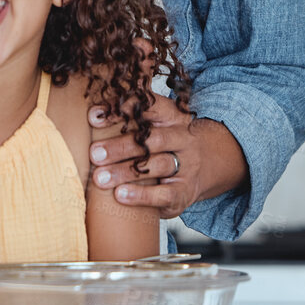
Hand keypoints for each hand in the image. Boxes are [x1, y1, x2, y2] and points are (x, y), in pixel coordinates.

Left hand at [87, 95, 245, 218]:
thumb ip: (131, 117)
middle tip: (93, 153)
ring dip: (126, 172)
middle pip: (152, 140)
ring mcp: (187, 166)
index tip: (94, 117)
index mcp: (172, 116)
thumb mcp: (157, 123)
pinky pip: (165, 194)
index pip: (149, 108)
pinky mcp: (185, 192)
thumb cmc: (168, 141)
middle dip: (120, 146)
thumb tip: (91, 112)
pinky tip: (120, 195)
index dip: (121, 111)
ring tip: (100, 178)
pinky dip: (141, 195)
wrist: (212, 164)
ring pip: (157, 166)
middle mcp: (182, 138)